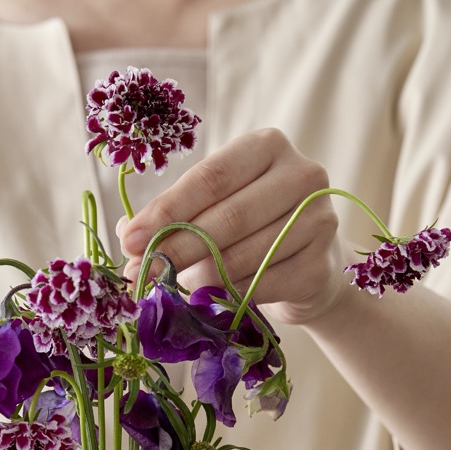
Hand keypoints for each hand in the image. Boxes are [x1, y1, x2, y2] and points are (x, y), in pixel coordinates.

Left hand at [119, 128, 350, 324]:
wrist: (306, 269)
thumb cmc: (250, 230)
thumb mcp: (214, 208)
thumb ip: (175, 215)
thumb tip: (128, 235)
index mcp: (267, 147)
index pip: (210, 178)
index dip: (167, 212)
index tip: (131, 241)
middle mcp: (302, 174)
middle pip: (227, 217)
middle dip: (176, 250)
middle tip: (141, 274)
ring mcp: (320, 220)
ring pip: (243, 256)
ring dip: (198, 278)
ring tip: (169, 290)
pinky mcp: (322, 265)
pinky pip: (262, 285)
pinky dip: (229, 297)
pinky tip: (208, 302)